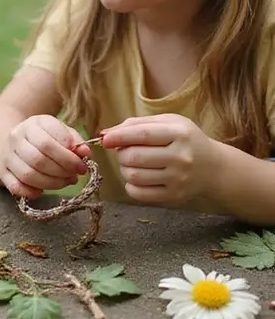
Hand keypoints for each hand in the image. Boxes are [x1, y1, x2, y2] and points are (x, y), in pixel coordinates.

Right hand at [0, 114, 89, 198]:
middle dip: (62, 170)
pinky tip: (42, 191)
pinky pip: (15, 186)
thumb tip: (85, 153)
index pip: (49, 141)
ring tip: (65, 182)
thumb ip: (75, 141)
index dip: (68, 156)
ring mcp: (7, 155)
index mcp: (33, 123)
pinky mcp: (2, 171)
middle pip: (39, 159)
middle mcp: (17, 137)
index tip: (82, 162)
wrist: (16, 141)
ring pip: (28, 174)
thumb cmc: (45, 137)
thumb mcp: (61, 132)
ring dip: (51, 183)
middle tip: (75, 175)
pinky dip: (30, 192)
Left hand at [100, 113, 217, 203]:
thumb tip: (106, 133)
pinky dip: (130, 185)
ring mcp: (178, 178)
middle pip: (134, 157)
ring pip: (133, 175)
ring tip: (132, 163)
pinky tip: (137, 177)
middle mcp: (181, 156)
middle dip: (121, 153)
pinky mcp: (174, 195)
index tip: (105, 139)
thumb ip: (137, 124)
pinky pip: (139, 193)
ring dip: (124, 168)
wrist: (213, 167)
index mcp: (179, 133)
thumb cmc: (185, 140)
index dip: (118, 137)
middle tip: (124, 151)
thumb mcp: (167, 123)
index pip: (141, 135)